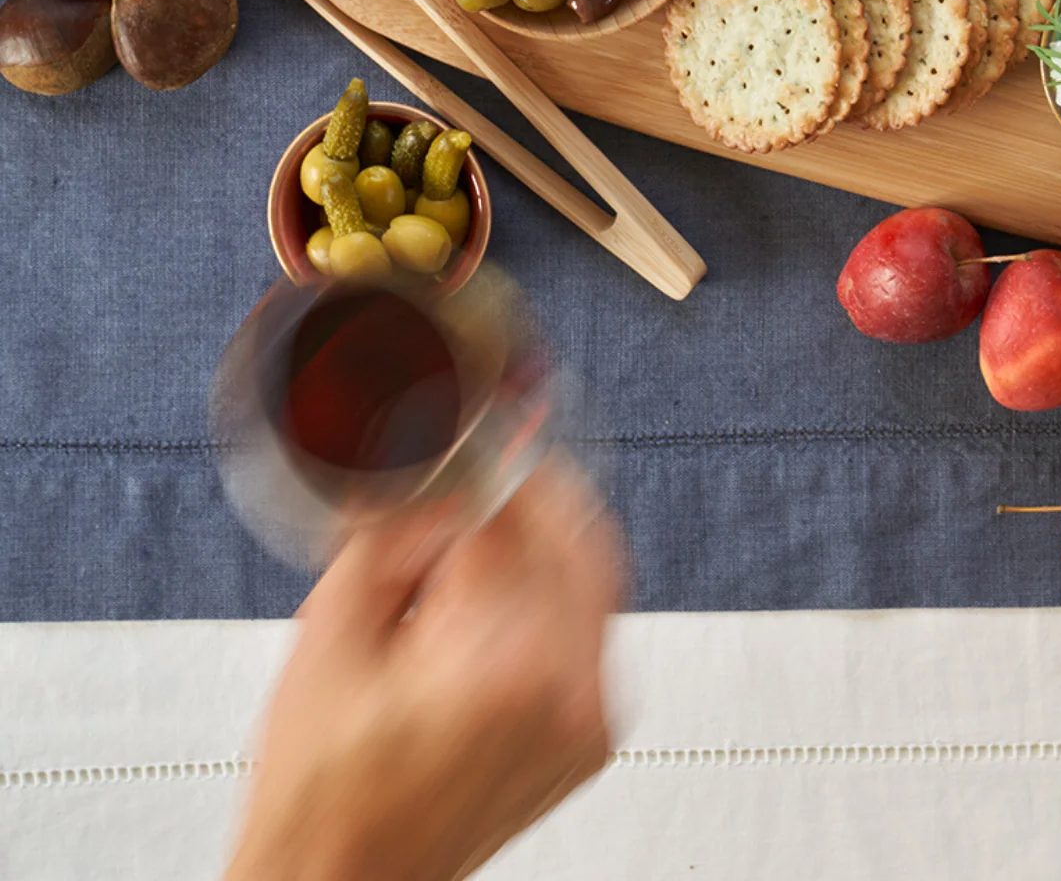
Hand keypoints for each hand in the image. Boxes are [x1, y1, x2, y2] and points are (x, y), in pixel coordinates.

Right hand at [225, 462, 624, 880]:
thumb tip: (432, 447)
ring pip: (594, 563)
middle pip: (573, 523)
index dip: (481, 448)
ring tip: (474, 528)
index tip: (463, 414)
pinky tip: (494, 590)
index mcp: (501, 663)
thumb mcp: (329, 636)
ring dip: (543, 525)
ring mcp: (590, 715)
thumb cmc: (320, 792)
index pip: (512, 507)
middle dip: (521, 478)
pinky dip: (554, 582)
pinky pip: (594, 618)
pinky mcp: (595, 730)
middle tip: (475, 453)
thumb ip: (392, 528)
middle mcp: (566, 688)